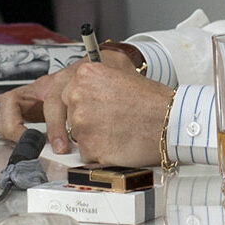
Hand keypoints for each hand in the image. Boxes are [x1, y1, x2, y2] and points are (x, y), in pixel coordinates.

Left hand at [0, 55, 169, 165]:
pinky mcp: (90, 145)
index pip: (54, 93)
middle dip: (59, 130)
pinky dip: (99, 155)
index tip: (53, 119)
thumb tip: (74, 77)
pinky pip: (86, 155)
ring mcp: (82, 121)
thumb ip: (92, 72)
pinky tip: (118, 145)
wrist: (171, 121)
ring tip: (116, 132)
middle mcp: (78, 94)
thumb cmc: (151, 99)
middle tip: (61, 144)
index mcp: (83, 73)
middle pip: (61, 116)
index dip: (54, 110)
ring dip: (90, 140)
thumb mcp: (119, 69)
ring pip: (75, 136)